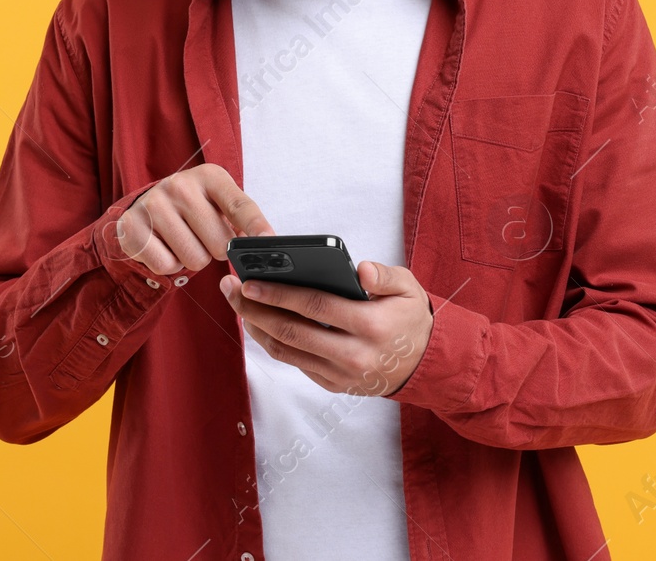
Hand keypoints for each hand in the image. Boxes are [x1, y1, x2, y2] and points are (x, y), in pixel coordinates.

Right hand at [113, 163, 273, 275]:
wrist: (144, 205)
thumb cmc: (193, 208)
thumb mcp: (218, 202)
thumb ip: (241, 220)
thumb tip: (265, 244)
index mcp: (209, 176)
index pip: (239, 205)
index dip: (257, 226)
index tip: (269, 241)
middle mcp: (180, 185)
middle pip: (220, 244)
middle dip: (216, 250)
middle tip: (202, 236)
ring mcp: (154, 204)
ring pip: (194, 259)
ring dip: (192, 259)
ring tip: (182, 239)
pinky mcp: (133, 227)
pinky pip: (167, 266)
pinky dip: (169, 264)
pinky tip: (164, 246)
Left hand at [219, 261, 432, 396]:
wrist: (424, 364)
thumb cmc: (409, 318)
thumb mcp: (408, 288)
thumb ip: (385, 275)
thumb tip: (360, 270)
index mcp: (371, 326)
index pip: (316, 307)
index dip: (280, 294)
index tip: (251, 281)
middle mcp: (353, 356)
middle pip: (292, 332)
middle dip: (255, 310)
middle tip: (231, 287)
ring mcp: (341, 375)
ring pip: (287, 352)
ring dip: (256, 327)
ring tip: (237, 302)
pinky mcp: (333, 384)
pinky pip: (295, 363)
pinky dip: (272, 342)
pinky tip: (258, 321)